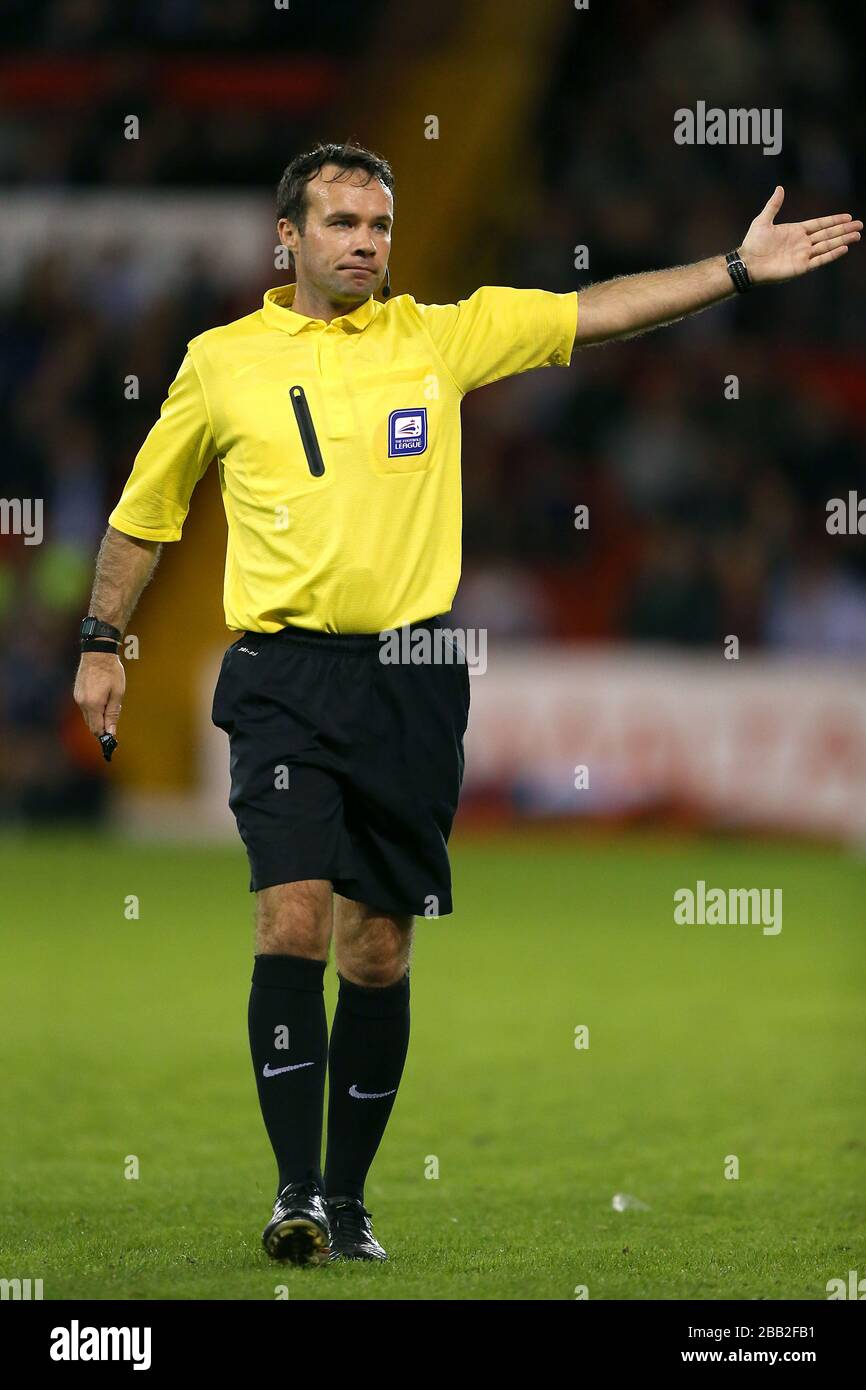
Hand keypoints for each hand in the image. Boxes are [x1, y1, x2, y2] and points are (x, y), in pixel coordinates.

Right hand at [74, 651, 125, 739]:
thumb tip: (111, 732)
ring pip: (87, 716)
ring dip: (98, 717)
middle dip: (102, 727)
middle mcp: (82, 703)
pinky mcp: (77, 692)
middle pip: (91, 724)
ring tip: (110, 705)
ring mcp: (78, 698)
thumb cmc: (111, 671)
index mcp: (93, 704)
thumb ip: (113, 713)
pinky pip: (85, 707)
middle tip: (114, 723)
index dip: (105, 736)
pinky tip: (102, 699)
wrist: (97, 653)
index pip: (96, 729)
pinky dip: (93, 709)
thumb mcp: (117, 693)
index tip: (113, 739)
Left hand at [740, 186, 860, 284]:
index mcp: (796, 231)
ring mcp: (803, 255)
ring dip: (842, 240)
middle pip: (828, 234)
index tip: (848, 217)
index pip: (820, 224)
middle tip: (860, 225)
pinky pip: (820, 260)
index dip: (834, 220)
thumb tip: (779, 188)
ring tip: (857, 235)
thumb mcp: (763, 220)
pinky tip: (844, 248)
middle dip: (844, 230)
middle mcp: (802, 243)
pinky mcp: (801, 267)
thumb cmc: (752, 243)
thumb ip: (773, 205)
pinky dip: (832, 254)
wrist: (747, 263)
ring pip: (827, 246)